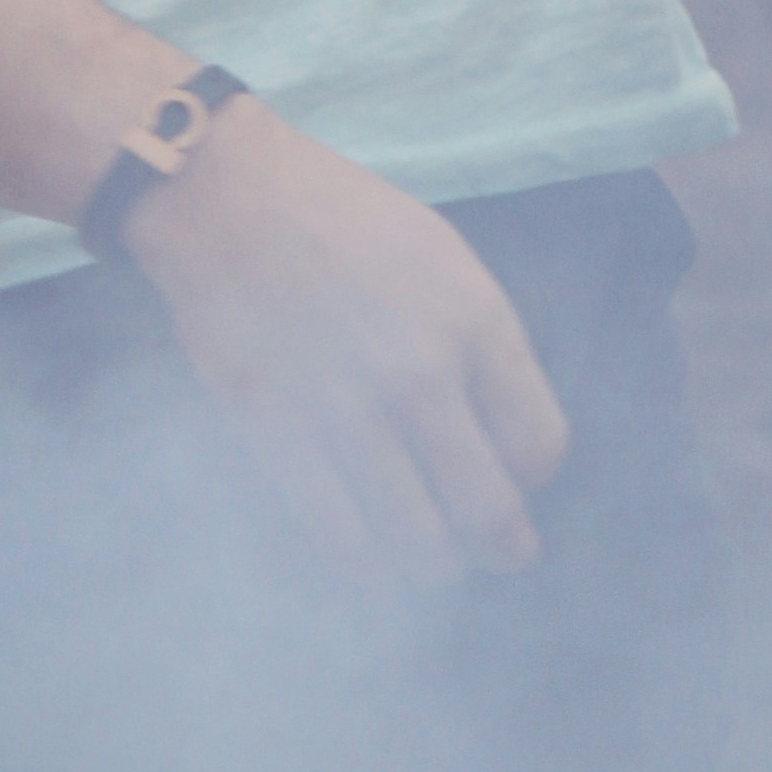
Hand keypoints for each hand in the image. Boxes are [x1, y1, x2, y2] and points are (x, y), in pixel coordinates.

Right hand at [125, 99, 568, 586]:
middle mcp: (421, 371)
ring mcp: (349, 410)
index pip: (539, 443)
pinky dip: (364, 569)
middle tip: (501, 554)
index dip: (533, 474)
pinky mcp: (279, 438)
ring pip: (417, 542)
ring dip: (434, 567)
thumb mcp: (444, 258)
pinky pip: (338, 539)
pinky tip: (372, 563)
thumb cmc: (346, 221)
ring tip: (434, 562)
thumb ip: (479, 343)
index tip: (519, 478)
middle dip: (502, 545)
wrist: (233, 202)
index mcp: (474, 318)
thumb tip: (503, 432)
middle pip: (487, 508)